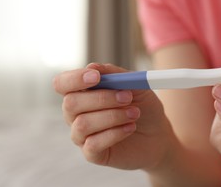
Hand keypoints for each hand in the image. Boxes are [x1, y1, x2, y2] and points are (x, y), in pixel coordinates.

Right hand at [53, 63, 172, 169]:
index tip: (96, 77)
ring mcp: (81, 135)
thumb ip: (115, 74)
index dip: (74, 79)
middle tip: (128, 97)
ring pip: (83, 124)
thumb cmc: (143, 106)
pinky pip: (92, 144)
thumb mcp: (135, 85)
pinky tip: (130, 128)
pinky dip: (115, 133)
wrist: (157, 134)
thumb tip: (93, 67)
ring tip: (134, 113)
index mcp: (82, 92)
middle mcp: (76, 113)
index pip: (62, 83)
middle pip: (71, 103)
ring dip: (113, 116)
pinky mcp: (92, 154)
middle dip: (102, 98)